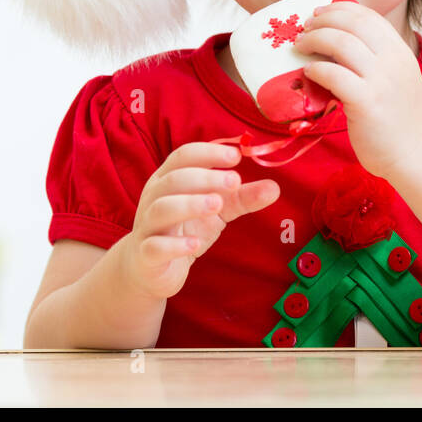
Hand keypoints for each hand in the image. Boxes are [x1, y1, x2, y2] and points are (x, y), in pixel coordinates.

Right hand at [122, 142, 279, 300]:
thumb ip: (241, 197)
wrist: (148, 268)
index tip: (237, 155)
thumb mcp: (216, 210)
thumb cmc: (183, 229)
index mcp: (168, 179)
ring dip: (190, 204)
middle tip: (234, 181)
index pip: (184, 156)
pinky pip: (155, 246)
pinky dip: (174, 245)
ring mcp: (148, 226)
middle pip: (174, 179)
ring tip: (217, 204)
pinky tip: (194, 245)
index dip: (209, 152)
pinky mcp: (146, 255)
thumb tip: (275, 188)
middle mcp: (154, 198)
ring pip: (162, 208)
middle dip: (205, 177)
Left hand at [297, 0, 421, 179]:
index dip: (339, 9)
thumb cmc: (400, 119)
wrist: (416, 154)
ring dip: (314, 40)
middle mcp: (393, 60)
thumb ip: (376, 59)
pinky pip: (333, 74)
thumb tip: (338, 42)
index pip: (368, 16)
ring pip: (340, 43)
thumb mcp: (396, 78)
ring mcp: (380, 80)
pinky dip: (315, 69)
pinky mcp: (366, 102)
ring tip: (300, 46)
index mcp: (400, 51)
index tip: (319, 13)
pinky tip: (308, 73)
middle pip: (352, 23)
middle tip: (305, 28)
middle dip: (322, 21)